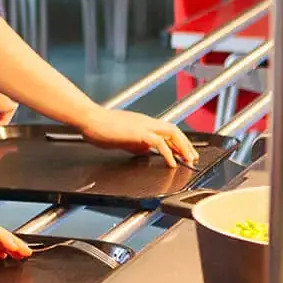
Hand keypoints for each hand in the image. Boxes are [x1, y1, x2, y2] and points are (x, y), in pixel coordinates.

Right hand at [79, 108, 199, 166]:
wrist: (90, 119)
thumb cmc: (100, 128)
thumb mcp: (122, 138)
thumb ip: (136, 143)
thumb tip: (146, 151)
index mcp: (143, 123)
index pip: (167, 131)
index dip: (179, 143)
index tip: (184, 153)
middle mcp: (147, 122)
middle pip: (174, 130)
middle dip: (186, 144)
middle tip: (193, 158)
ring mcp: (144, 126)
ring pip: (172, 133)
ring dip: (183, 147)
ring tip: (188, 160)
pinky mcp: (139, 133)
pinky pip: (160, 143)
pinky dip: (168, 153)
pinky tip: (172, 163)